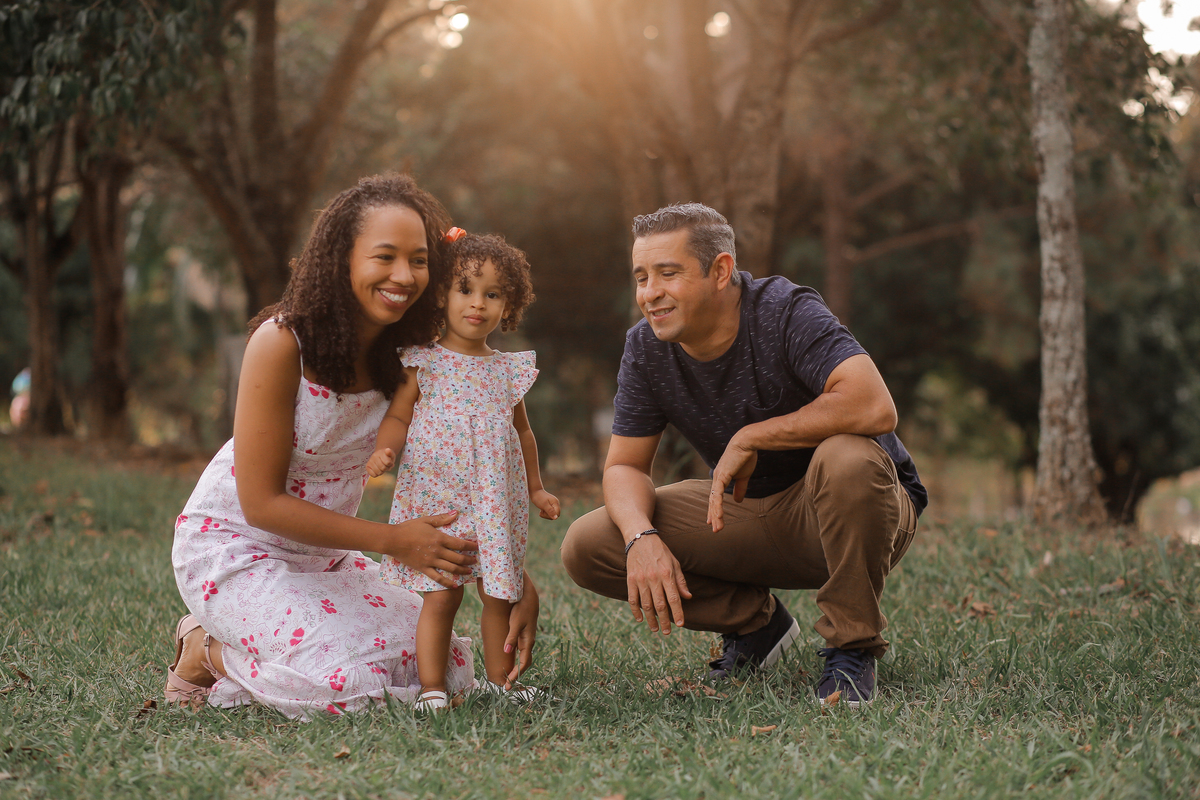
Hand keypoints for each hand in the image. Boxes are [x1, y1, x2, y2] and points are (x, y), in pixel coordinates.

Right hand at [365, 448, 394, 477]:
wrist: (381, 455)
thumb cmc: (387, 456)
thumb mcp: (391, 454)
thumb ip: (391, 453)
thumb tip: (388, 450)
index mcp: (380, 453)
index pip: (388, 462)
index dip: (390, 464)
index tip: (390, 462)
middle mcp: (374, 457)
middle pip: (383, 468)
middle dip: (386, 468)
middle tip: (386, 465)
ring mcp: (370, 462)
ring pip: (378, 472)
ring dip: (382, 471)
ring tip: (382, 467)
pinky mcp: (367, 467)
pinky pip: (373, 475)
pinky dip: (377, 474)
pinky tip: (378, 470)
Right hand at [384, 511, 477, 588]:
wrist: (393, 540)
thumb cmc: (409, 528)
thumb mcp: (426, 520)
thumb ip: (442, 518)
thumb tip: (456, 513)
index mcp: (439, 538)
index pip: (460, 544)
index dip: (471, 546)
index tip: (478, 547)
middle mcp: (437, 551)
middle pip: (458, 558)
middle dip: (469, 560)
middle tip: (476, 560)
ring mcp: (431, 561)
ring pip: (451, 568)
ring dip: (462, 571)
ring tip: (469, 571)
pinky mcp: (424, 569)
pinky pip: (438, 578)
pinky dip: (447, 582)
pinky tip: (455, 585)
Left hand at [504, 572, 538, 686]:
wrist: (529, 598)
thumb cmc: (522, 610)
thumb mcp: (515, 623)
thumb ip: (511, 638)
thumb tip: (506, 651)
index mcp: (528, 642)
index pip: (523, 663)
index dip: (516, 674)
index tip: (508, 683)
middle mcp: (528, 643)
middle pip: (524, 664)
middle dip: (516, 675)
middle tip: (507, 685)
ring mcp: (526, 640)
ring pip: (523, 658)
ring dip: (516, 669)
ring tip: (507, 678)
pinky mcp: (522, 636)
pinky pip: (520, 652)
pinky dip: (516, 660)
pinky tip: (508, 663)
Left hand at [531, 488, 559, 519]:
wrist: (534, 491)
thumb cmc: (538, 498)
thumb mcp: (544, 505)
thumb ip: (550, 511)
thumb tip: (556, 518)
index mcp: (555, 503)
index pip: (557, 514)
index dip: (551, 516)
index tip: (544, 512)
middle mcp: (556, 504)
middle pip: (555, 515)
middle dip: (548, 515)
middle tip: (541, 511)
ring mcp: (553, 505)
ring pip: (552, 514)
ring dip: (546, 514)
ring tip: (541, 510)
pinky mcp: (550, 506)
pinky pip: (549, 513)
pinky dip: (545, 513)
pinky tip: (541, 510)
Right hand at [626, 534, 690, 635]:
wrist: (640, 538)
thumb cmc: (660, 551)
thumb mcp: (674, 562)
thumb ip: (680, 581)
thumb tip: (687, 597)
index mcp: (667, 574)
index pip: (674, 598)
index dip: (678, 613)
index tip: (681, 624)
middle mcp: (654, 578)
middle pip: (660, 605)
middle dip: (665, 621)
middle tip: (667, 632)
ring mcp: (641, 579)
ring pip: (646, 605)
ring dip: (651, 619)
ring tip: (655, 628)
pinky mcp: (630, 579)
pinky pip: (632, 599)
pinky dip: (635, 610)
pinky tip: (639, 618)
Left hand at [707, 437, 756, 532]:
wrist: (747, 443)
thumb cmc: (745, 457)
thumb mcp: (743, 476)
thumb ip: (740, 488)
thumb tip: (738, 501)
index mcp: (721, 478)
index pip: (715, 497)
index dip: (714, 509)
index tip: (713, 520)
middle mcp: (717, 478)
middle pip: (712, 501)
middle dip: (713, 516)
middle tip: (714, 529)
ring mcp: (718, 477)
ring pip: (714, 500)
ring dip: (715, 515)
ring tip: (716, 528)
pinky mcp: (722, 476)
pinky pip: (718, 494)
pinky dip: (717, 506)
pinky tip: (718, 516)